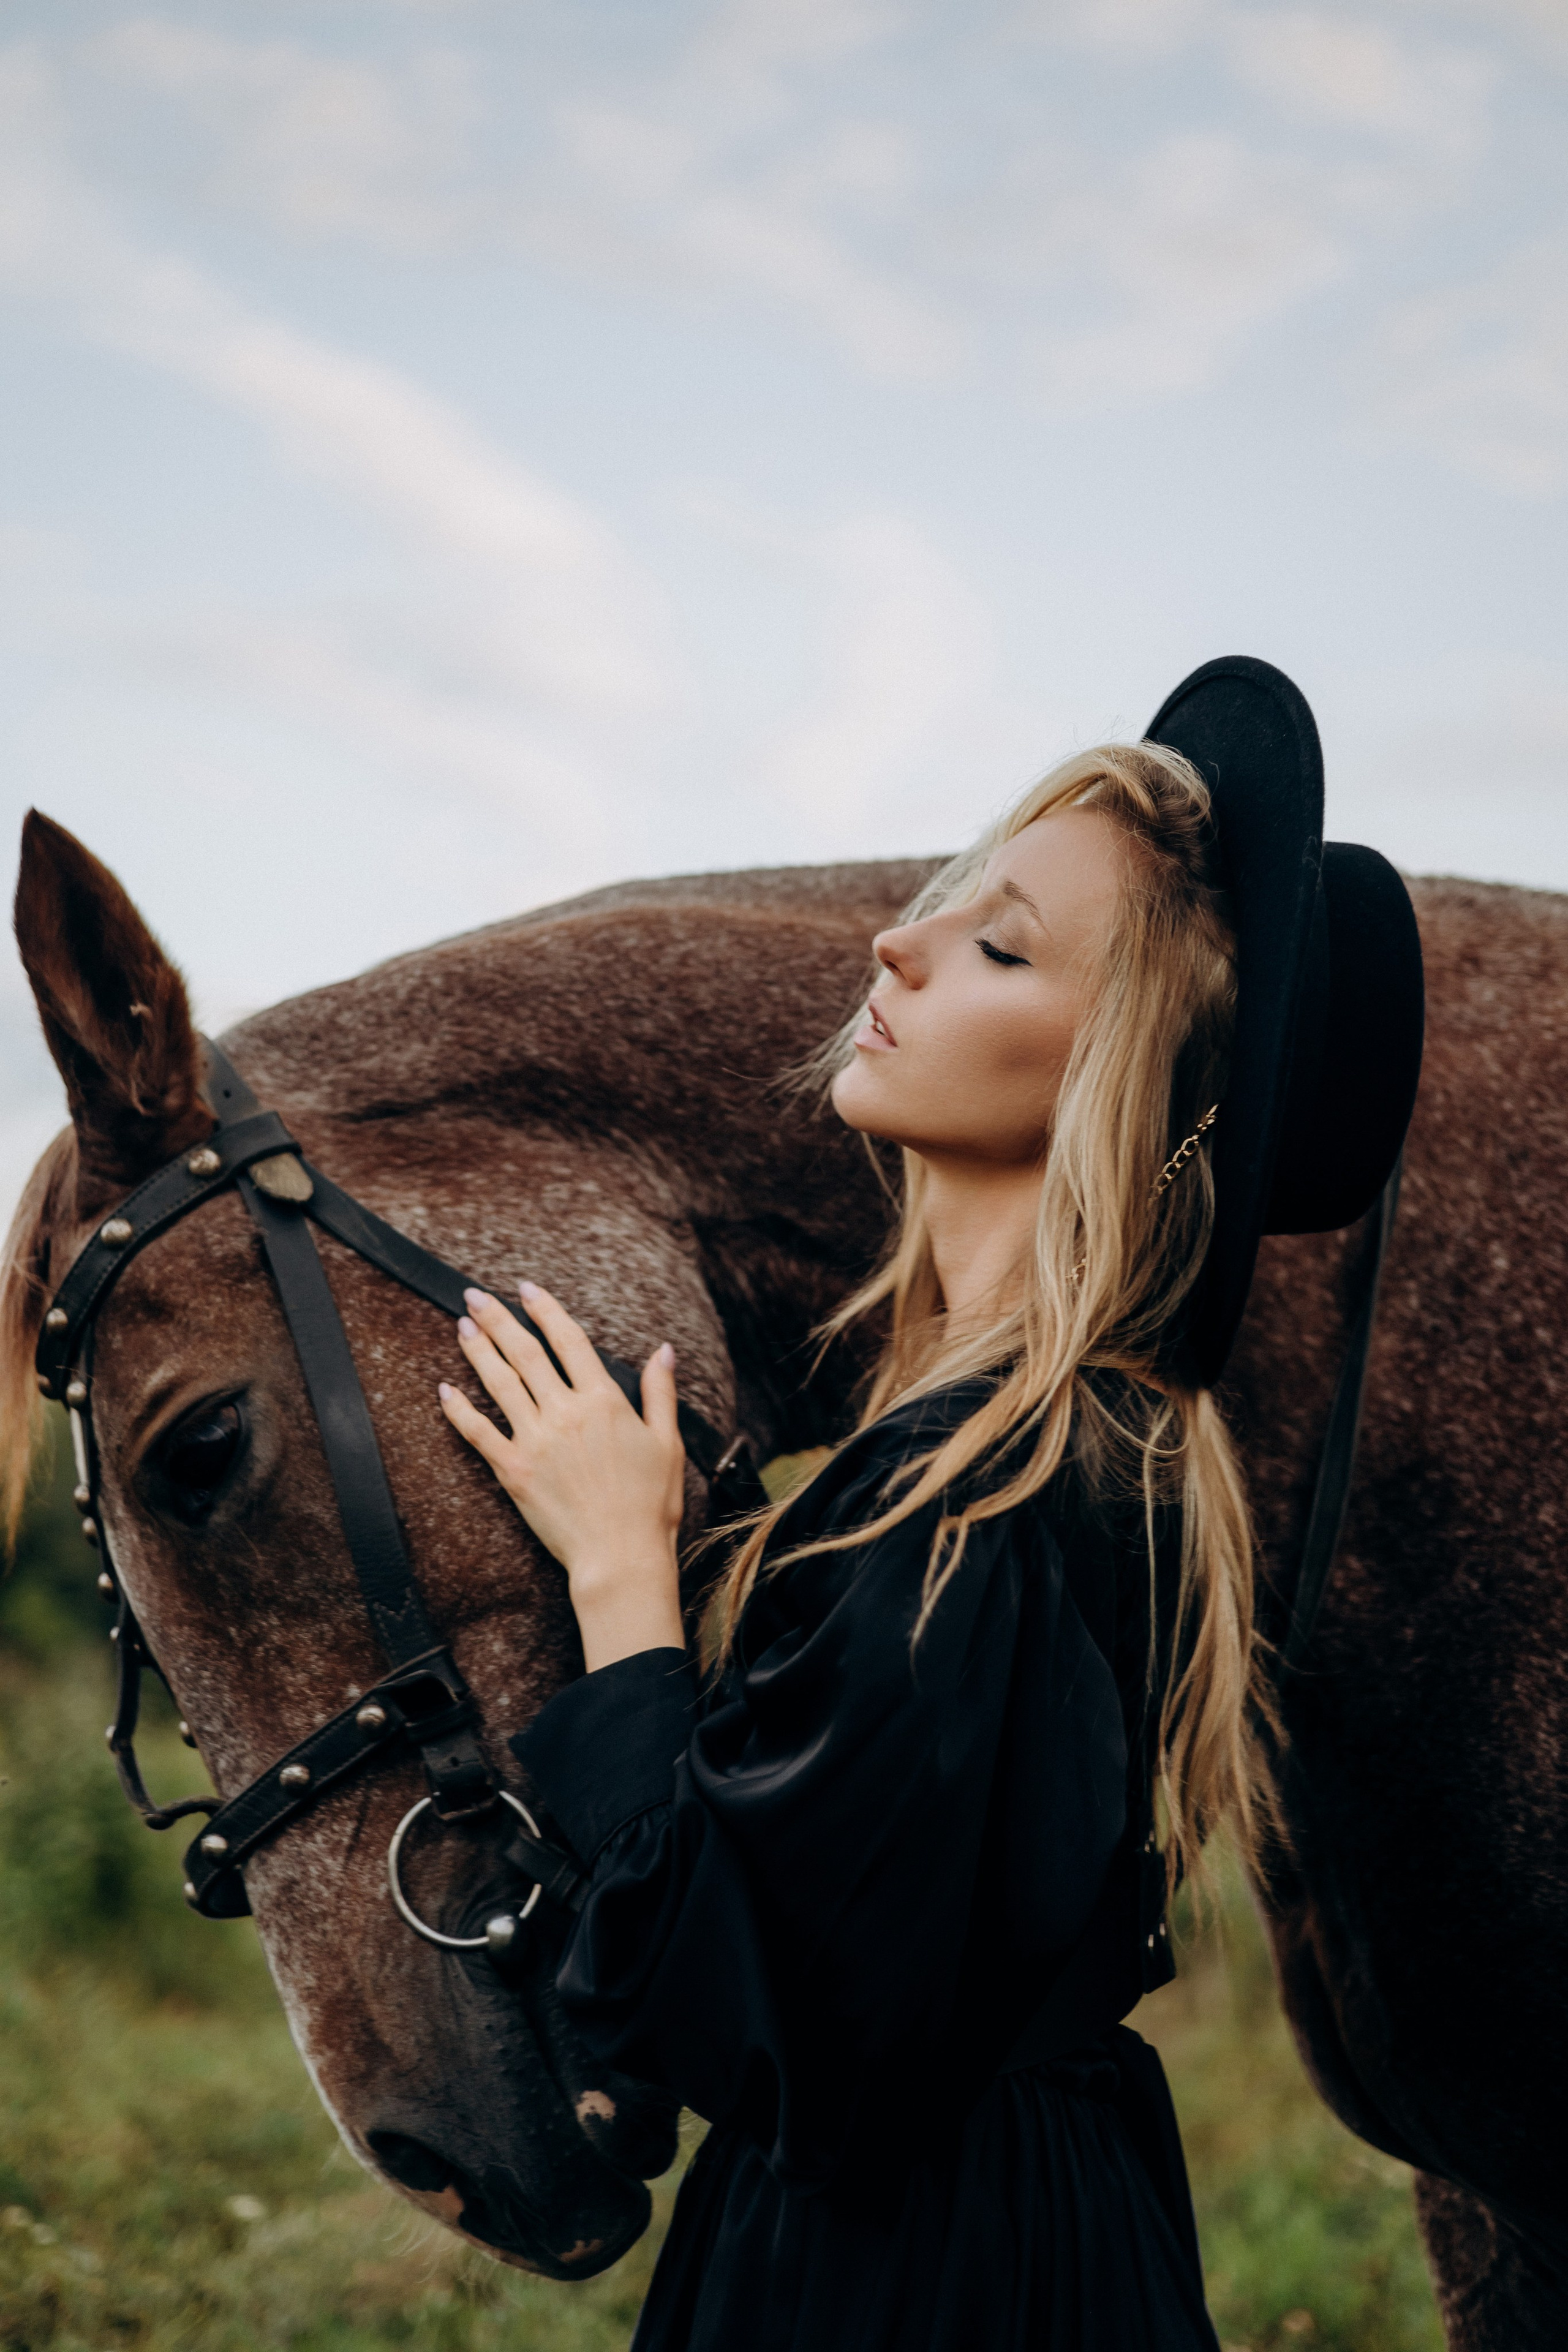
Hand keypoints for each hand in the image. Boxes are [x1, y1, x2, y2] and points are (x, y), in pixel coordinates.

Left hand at [438, 1281, 686, 1671]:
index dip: (546, 1310)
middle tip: (474, 1295)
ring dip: (478, 1350)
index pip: (569, 1340)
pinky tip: (445, 1388)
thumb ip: (660, 1393)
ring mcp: (535, 1440)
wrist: (619, 1556)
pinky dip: (459, 1409)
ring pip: (499, 1383)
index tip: (527, 1289)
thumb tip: (663, 1351)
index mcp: (603, 1400)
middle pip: (525, 1352)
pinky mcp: (513, 1469)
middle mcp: (565, 1412)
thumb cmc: (649, 1504)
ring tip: (462, 1326)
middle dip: (498, 1319)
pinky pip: (478, 1432)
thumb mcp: (667, 1443)